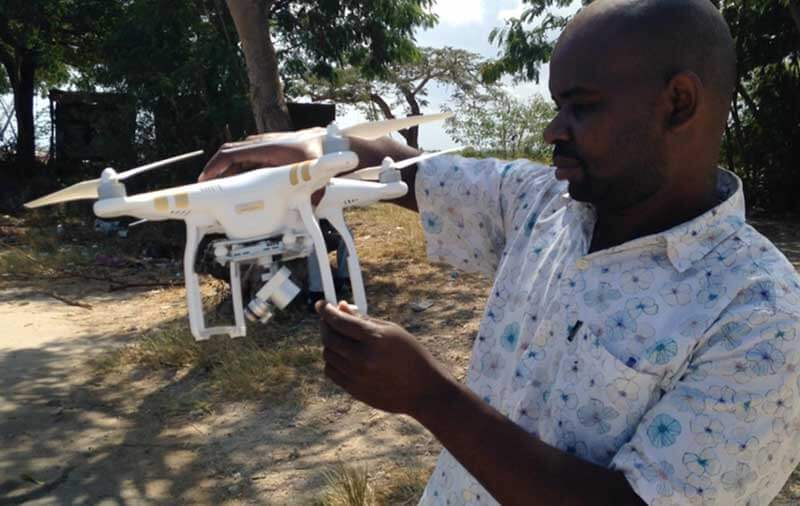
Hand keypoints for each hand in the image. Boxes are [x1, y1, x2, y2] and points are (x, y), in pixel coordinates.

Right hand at [198, 130, 421, 182]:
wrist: (332, 142)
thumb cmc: (323, 155)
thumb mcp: (317, 174)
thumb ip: (312, 193)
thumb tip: (308, 210)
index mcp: (267, 148)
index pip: (232, 154)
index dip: (215, 166)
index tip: (204, 180)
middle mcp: (262, 143)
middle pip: (229, 154)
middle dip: (215, 171)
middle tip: (206, 189)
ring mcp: (265, 144)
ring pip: (237, 156)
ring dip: (227, 171)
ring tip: (219, 190)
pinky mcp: (270, 148)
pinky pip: (247, 157)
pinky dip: (238, 168)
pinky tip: (239, 184)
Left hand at [316, 301, 453, 416]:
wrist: (424, 390)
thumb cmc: (411, 355)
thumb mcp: (391, 330)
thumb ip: (364, 319)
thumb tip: (340, 306)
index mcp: (375, 339)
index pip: (339, 321)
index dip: (326, 310)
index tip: (321, 304)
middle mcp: (363, 358)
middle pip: (329, 337)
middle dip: (325, 325)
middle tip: (328, 319)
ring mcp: (357, 376)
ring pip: (328, 354)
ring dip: (330, 343)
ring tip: (342, 338)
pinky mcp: (354, 390)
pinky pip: (331, 371)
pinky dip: (333, 360)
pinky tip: (343, 355)